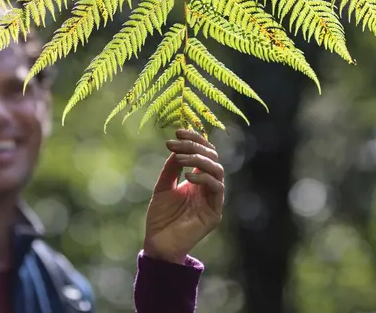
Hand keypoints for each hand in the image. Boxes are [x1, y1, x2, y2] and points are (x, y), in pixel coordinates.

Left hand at [142, 129, 224, 263]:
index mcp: (197, 179)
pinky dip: (204, 179)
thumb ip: (171, 168)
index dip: (194, 139)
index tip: (177, 131)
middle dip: (194, 146)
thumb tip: (178, 148)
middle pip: (212, 157)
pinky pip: (216, 189)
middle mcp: (208, 186)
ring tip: (179, 159)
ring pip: (217, 170)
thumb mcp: (162, 187)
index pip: (203, 152)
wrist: (158, 244)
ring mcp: (213, 199)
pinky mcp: (214, 212)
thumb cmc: (160, 217)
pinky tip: (188, 178)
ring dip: (198, 160)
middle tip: (176, 143)